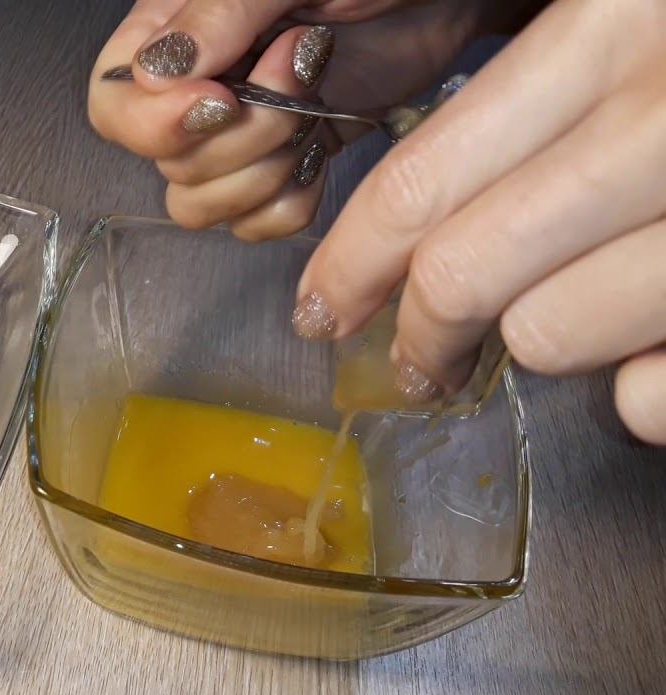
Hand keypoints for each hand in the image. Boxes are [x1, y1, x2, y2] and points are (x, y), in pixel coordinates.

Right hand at [87, 0, 523, 240]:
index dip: (156, 123)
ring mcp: (238, 135)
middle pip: (167, 166)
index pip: (114, 107)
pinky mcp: (284, 165)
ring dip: (264, 174)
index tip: (221, 100)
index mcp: (172, 33)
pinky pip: (254, 223)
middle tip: (301, 68)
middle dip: (241, 137)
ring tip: (312, 107)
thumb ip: (217, 13)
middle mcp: (194, 90)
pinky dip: (288, 202)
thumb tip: (155, 72)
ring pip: (203, 204)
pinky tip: (319, 153)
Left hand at [292, 0, 665, 443]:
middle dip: (417, 332)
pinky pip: (649, 398)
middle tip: (411, 360)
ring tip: (577, 309)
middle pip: (462, 273)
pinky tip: (653, 347)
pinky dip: (639, 393)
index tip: (320, 305)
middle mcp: (661, 120)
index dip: (351, 260)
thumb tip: (431, 212)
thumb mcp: (639, 16)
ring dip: (540, 338)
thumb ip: (553, 82)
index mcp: (612, 23)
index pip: (424, 175)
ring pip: (547, 334)